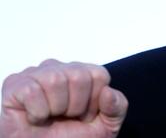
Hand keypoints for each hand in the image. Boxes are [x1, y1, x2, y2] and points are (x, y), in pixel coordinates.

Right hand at [0, 59, 127, 137]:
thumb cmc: (72, 137)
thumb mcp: (106, 125)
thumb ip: (116, 107)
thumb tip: (108, 92)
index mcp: (84, 73)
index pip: (99, 75)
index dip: (94, 102)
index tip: (84, 115)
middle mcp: (61, 68)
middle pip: (78, 76)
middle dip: (75, 106)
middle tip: (65, 117)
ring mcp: (38, 74)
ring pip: (55, 80)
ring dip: (56, 108)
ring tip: (51, 116)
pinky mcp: (16, 84)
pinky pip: (31, 90)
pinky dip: (37, 112)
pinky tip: (36, 117)